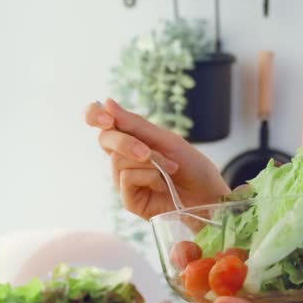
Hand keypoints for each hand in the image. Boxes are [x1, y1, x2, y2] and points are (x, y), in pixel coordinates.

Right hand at [86, 98, 229, 219]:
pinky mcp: (128, 199)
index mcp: (130, 137)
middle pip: (105, 139)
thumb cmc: (191, 166)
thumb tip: (107, 102)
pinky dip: (149, 177)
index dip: (94, 114)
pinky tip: (162, 184)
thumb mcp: (166, 139)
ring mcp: (124, 179)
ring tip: (170, 169)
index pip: (99, 120)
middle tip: (148, 151)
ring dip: (150, 162)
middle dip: (127, 142)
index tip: (106, 117)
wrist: (208, 195)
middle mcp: (123, 157)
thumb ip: (135, 124)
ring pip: (118, 160)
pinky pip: (126, 178)